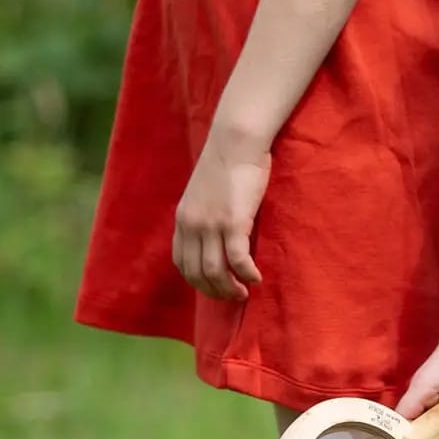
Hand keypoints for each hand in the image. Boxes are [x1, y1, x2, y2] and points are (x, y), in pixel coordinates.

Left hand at [172, 126, 270, 299]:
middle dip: (214, 291)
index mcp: (183, 218)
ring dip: (229, 288)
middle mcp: (193, 225)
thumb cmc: (228, 162)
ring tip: (244, 293)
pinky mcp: (234, 221)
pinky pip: (237, 259)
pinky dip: (246, 274)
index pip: (182, 262)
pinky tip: (256, 278)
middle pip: (196, 273)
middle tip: (232, 296)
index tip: (215, 285)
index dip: (197, 280)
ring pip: (215, 272)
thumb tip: (218, 229)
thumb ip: (206, 212)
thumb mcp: (206, 191)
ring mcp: (212, 225)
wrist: (236, 142)